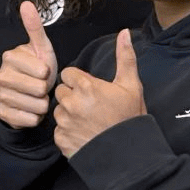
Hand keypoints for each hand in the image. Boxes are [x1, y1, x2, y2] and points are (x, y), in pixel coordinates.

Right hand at [0, 1, 58, 128]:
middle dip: (46, 89)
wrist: (27, 94)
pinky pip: (30, 120)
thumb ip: (35, 27)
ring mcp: (0, 95)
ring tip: (37, 97)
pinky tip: (31, 109)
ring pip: (36, 106)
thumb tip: (27, 3)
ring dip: (42, 104)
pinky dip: (36, 117)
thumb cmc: (37, 68)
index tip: (43, 71)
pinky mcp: (3, 113)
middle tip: (41, 85)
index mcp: (9, 57)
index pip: (42, 70)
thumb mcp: (40, 48)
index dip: (48, 73)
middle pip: (39, 89)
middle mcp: (0, 75)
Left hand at [53, 29, 145, 157]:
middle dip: (73, 97)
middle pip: (62, 91)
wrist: (130, 157)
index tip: (92, 91)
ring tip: (89, 122)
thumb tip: (124, 32)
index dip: (80, 82)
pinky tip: (84, 134)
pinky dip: (68, 132)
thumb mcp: (131, 86)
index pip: (68, 74)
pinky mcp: (61, 140)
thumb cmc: (131, 120)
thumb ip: (125, 57)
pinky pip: (58, 130)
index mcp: (86, 87)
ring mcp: (65, 123)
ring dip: (69, 114)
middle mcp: (71, 103)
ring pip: (58, 110)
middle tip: (92, 108)